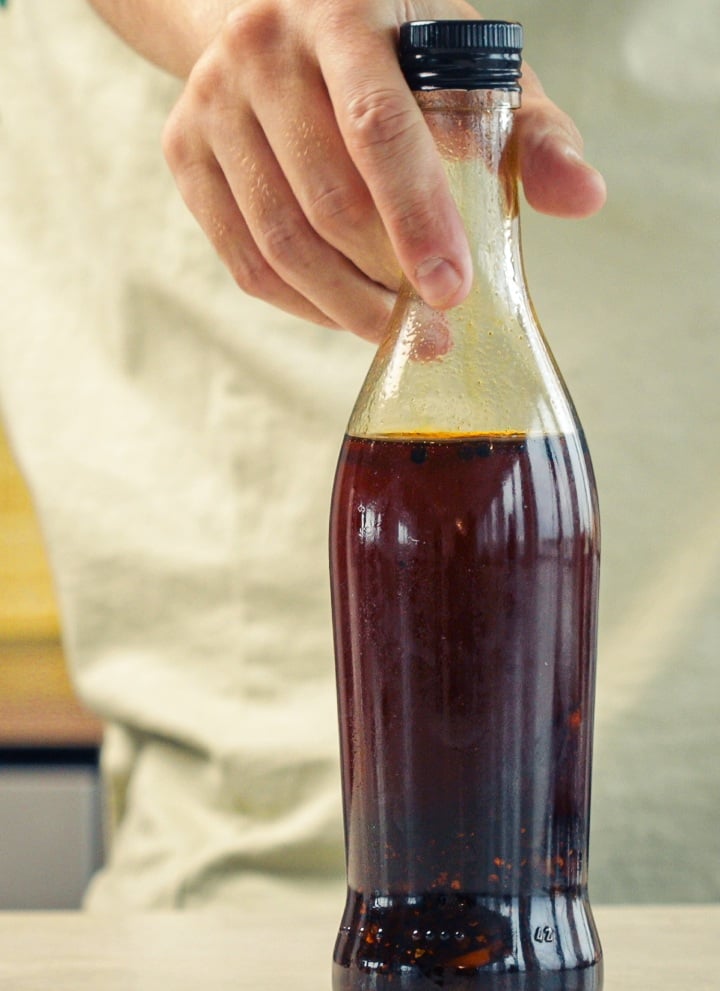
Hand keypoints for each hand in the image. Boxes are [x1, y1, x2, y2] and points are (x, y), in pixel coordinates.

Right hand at [162, 0, 606, 340]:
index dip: (416, 219)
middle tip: (436, 327)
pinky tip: (346, 313)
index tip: (453, 292)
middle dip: (388, 283)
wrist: (271, 5)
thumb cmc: (391, 46)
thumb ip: (531, 130)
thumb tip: (583, 199)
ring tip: (398, 332)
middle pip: (326, 202)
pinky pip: (243, 260)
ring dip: (346, 307)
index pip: (377, 128)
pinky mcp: (182, 152)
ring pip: (278, 244)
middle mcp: (261, 50)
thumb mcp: (470, 63)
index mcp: (343, 12)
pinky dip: (301, 304)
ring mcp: (210, 104)